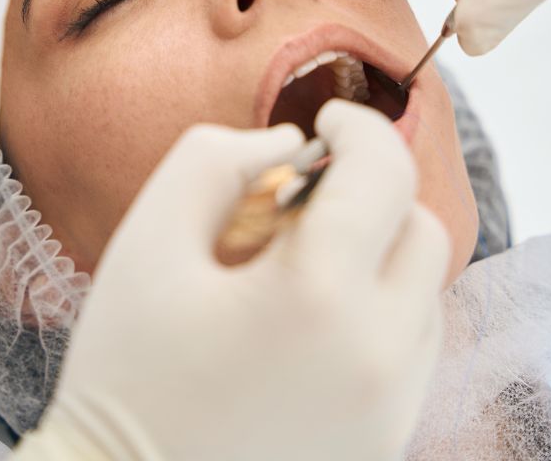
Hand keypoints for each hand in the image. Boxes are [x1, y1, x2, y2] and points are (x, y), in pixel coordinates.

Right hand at [14, 100, 448, 460]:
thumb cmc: (126, 370)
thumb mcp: (148, 242)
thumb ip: (214, 160)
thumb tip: (288, 146)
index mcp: (319, 297)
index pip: (384, 173)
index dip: (358, 126)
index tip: (324, 121)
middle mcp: (379, 356)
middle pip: (420, 230)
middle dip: (371, 192)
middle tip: (303, 198)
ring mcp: (392, 408)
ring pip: (425, 291)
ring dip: (378, 254)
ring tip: (298, 267)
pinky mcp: (388, 440)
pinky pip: (412, 349)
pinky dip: (379, 312)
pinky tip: (309, 323)